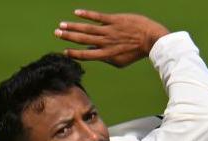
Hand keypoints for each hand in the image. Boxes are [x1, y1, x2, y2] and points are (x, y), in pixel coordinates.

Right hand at [54, 9, 169, 67]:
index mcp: (106, 54)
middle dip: (68, 37)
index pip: (86, 55)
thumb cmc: (136, 52)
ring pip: (87, 28)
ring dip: (73, 27)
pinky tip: (76, 12)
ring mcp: (109, 30)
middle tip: (56, 34)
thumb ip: (106, 59)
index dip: (74, 53)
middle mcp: (105, 42)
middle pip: (83, 40)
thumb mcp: (120, 62)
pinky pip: (98, 16)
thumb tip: (95, 54)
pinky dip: (86, 14)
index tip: (64, 51)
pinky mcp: (114, 20)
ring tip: (61, 25)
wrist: (151, 39)